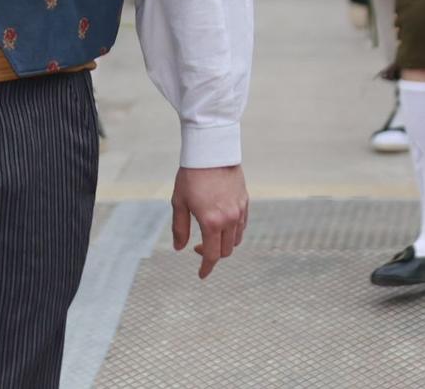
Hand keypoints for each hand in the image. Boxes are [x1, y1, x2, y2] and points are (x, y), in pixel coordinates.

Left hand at [171, 164, 248, 279]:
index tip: (201, 274)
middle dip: (213, 255)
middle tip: (198, 248)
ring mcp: (239, 211)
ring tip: (210, 237)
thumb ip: (180, 228)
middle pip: (226, 250)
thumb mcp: (179, 202)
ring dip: (225, 244)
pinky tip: (222, 226)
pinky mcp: (245, 201)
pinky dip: (234, 232)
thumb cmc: (191, 176)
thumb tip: (180, 248)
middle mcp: (229, 219)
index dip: (206, 267)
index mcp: (211, 222)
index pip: (212, 255)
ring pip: (236, 239)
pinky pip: (242, 225)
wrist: (211, 151)